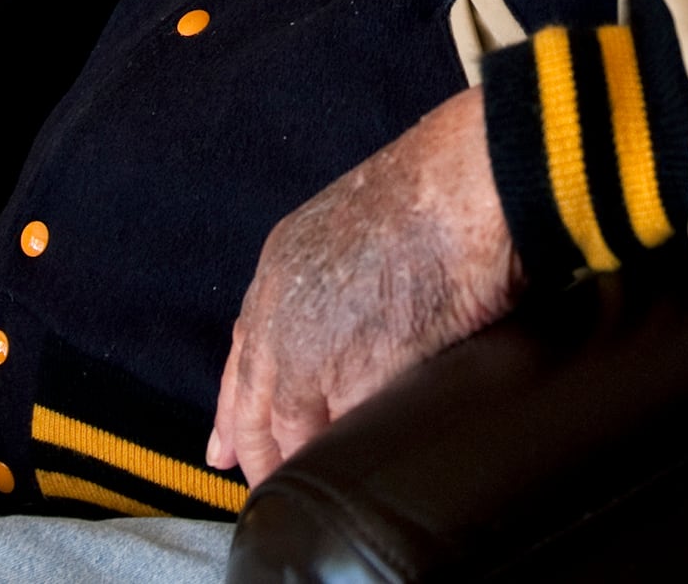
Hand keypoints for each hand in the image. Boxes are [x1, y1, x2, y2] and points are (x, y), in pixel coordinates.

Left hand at [208, 85, 522, 485]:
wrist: (462, 188)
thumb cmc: (438, 191)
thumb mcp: (357, 222)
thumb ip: (339, 275)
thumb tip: (356, 318)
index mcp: (280, 267)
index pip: (244, 350)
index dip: (235, 404)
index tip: (224, 449)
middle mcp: (279, 315)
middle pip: (256, 407)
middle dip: (260, 453)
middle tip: (264, 488)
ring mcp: (309, 356)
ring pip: (292, 433)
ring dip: (304, 464)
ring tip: (317, 499)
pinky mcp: (352, 387)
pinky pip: (339, 445)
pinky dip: (345, 466)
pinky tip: (354, 483)